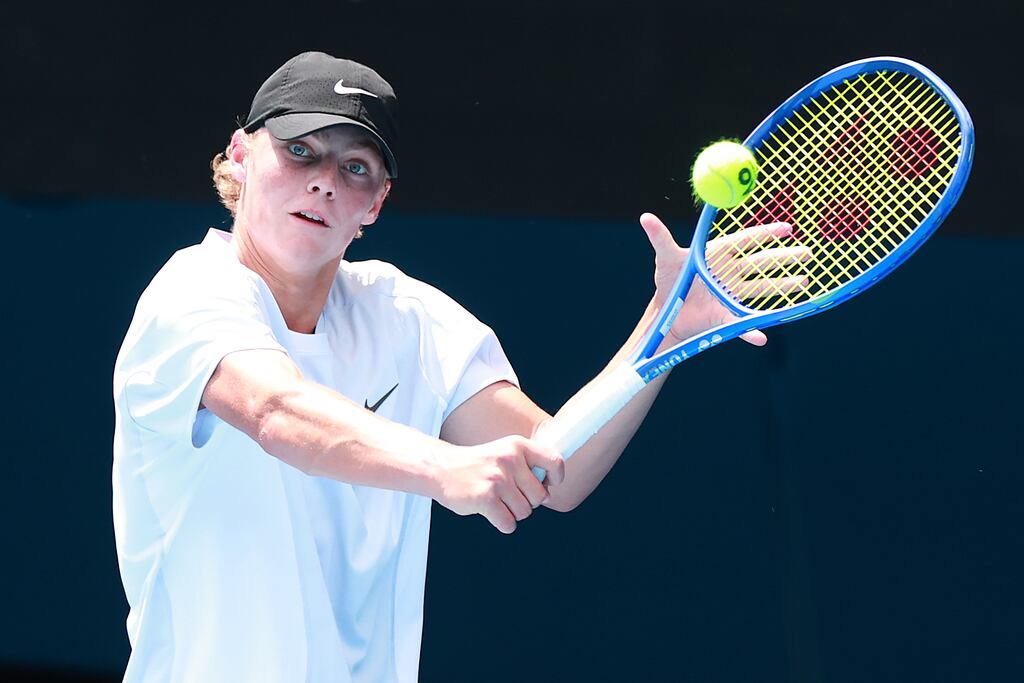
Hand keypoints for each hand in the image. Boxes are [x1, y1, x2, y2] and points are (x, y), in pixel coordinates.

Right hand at [433, 436, 565, 533]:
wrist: (440, 468)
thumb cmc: (476, 464)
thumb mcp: (503, 452)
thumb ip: (527, 467)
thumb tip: (549, 494)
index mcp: (517, 446)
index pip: (554, 461)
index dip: (556, 478)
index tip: (547, 485)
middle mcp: (510, 460)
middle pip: (540, 496)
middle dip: (528, 502)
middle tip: (509, 496)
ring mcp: (497, 479)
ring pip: (525, 512)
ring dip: (512, 513)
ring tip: (496, 501)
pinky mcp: (485, 498)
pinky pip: (508, 523)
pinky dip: (502, 523)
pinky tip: (490, 512)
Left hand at [639, 212, 809, 346]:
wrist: (666, 313)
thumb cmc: (668, 280)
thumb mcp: (666, 259)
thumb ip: (660, 238)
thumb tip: (645, 217)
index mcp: (718, 254)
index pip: (747, 241)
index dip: (767, 234)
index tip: (788, 229)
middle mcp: (730, 272)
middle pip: (762, 262)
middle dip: (785, 258)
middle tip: (808, 253)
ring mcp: (731, 293)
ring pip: (762, 287)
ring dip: (783, 286)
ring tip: (804, 282)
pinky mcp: (727, 315)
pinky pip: (743, 322)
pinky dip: (752, 332)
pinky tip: (762, 337)